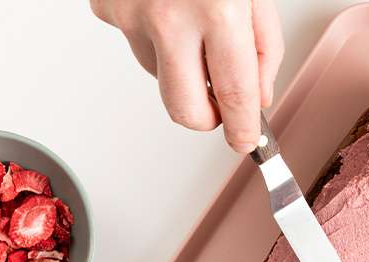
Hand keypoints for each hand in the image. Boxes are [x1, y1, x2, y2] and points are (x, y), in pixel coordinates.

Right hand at [91, 0, 283, 153]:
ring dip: (181, 63)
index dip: (243, 128)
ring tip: (192, 18)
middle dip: (207, 118)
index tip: (247, 141)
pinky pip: (137, 43)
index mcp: (216, 9)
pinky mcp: (106, 10)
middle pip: (184, 110)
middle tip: (222, 108)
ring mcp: (129, 16)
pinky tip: (164, 2)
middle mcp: (167, 17)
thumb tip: (257, 95)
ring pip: (160, 74)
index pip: (233, 94)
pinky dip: (155, 34)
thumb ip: (262, 45)